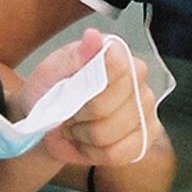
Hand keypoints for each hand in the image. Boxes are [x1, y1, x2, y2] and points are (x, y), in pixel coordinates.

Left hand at [19, 28, 159, 168]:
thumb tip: (93, 37)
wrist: (47, 123)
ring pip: (109, 135)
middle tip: (67, 112)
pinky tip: (86, 142)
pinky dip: (92, 153)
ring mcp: (145, 110)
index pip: (117, 67)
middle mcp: (138, 79)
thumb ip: (74, 56)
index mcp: (117, 54)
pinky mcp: (144, 139)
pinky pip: (117, 155)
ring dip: (82, 136)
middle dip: (78, 116)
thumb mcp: (51, 70)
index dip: (88, 87)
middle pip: (107, 108)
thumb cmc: (49, 92)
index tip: (70, 90)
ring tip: (74, 127)